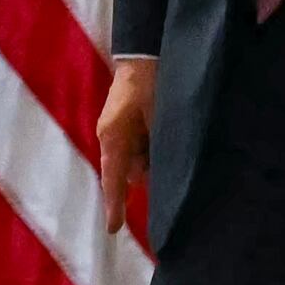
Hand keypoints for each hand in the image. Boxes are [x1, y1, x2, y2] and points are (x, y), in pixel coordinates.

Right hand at [96, 57, 158, 230]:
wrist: (146, 54)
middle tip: (168, 176)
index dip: (114, 206)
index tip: (113, 230)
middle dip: (145, 177)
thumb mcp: (157, 117)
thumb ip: (155, 147)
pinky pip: (141, 148)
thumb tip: (148, 177)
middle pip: (127, 172)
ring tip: (171, 153)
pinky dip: (153, 152)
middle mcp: (113, 138)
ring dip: (152, 163)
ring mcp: (120, 132)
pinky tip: (168, 145)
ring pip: (137, 161)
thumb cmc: (151, 84)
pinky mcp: (130, 126)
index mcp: (113, 137)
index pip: (112, 179)